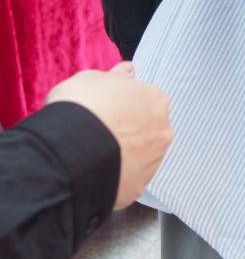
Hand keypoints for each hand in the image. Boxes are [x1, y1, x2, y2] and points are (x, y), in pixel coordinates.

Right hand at [46, 64, 172, 209]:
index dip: (122, 106)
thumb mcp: (92, 79)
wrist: (69, 150)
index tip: (105, 110)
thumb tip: (127, 70)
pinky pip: (126, 181)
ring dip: (122, 156)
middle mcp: (162, 130)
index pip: (144, 100)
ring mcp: (152, 162)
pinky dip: (114, 178)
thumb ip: (115, 76)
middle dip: (126, 132)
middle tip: (98, 134)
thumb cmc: (81, 108)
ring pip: (139, 157)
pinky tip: (94, 174)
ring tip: (93, 156)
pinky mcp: (136, 187)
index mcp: (155, 100)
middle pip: (146, 130)